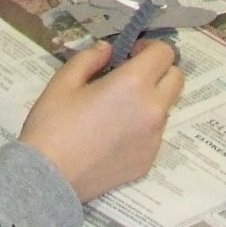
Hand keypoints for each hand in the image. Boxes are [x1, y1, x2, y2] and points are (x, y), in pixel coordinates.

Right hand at [18, 37, 183, 201]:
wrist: (49, 177)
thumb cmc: (52, 125)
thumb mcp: (64, 81)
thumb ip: (89, 58)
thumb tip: (107, 50)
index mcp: (133, 84)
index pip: (165, 53)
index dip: (148, 48)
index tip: (129, 55)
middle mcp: (153, 110)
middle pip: (176, 78)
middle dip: (158, 71)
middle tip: (130, 77)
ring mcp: (154, 139)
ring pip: (166, 107)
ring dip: (151, 99)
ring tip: (118, 109)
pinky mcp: (149, 161)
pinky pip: (155, 134)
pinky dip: (143, 127)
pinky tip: (114, 134)